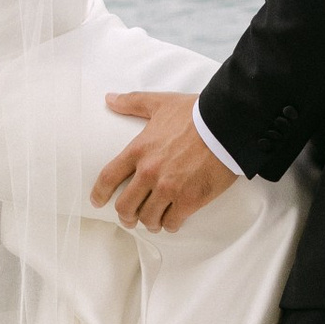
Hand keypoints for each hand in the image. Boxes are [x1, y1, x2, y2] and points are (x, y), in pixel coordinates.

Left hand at [91, 90, 231, 232]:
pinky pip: (171, 223)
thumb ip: (133, 102)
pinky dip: (170, 225)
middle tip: (130, 217)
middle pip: (125, 206)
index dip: (99, 194)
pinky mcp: (189, 200)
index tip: (97, 201)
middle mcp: (149, 172)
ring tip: (154, 221)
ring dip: (149, 222)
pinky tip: (172, 222)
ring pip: (148, 219)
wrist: (227, 125)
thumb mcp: (160, 104)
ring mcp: (168, 188)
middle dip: (126, 215)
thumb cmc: (195, 113)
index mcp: (139, 150)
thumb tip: (110, 98)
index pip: (108, 177)